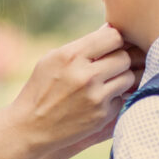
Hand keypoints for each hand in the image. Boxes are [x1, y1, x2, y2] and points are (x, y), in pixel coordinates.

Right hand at [5, 25, 136, 153]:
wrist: (29, 128)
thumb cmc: (40, 90)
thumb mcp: (51, 60)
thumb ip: (80, 46)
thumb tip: (110, 30)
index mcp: (71, 56)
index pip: (114, 37)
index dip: (115, 41)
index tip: (109, 47)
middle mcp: (85, 75)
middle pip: (124, 57)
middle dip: (119, 60)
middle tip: (108, 66)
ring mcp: (95, 97)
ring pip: (128, 77)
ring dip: (120, 79)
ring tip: (104, 83)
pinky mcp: (101, 116)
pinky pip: (122, 98)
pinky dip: (114, 99)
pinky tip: (97, 101)